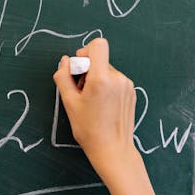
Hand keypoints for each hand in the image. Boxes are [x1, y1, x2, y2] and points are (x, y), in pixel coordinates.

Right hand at [53, 37, 137, 182]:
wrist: (113, 149)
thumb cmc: (90, 130)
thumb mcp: (69, 103)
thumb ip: (63, 77)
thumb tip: (64, 62)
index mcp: (102, 79)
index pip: (98, 45)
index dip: (85, 52)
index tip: (79, 67)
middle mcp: (118, 78)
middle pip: (100, 60)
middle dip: (88, 71)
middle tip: (81, 92)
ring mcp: (127, 85)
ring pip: (107, 71)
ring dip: (97, 80)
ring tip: (92, 101)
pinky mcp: (131, 92)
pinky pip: (115, 80)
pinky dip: (106, 87)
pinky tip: (102, 104)